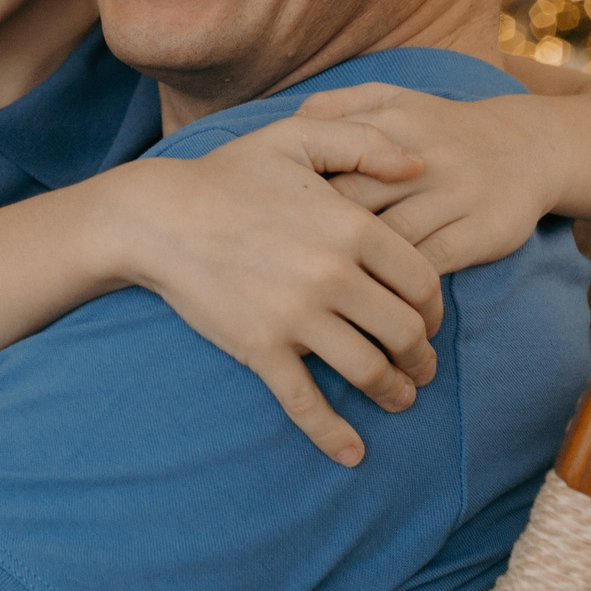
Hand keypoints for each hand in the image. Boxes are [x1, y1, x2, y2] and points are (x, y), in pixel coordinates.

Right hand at [94, 117, 441, 466]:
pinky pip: (306, 402)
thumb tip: (422, 165)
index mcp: (350, 227)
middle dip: (420, 356)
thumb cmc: (228, 174)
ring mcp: (295, 316)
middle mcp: (331, 275)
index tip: (427, 320)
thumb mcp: (297, 137)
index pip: (422, 281)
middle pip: (404, 332)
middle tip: (420, 366)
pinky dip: (332, 434)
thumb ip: (365, 142)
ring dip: (393, 392)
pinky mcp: (261, 347)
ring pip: (368, 370)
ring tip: (399, 397)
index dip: (434, 308)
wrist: (156, 216)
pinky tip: (352, 453)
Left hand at [302, 83, 564, 274]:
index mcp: (391, 122)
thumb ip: (335, 104)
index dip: (294, 195)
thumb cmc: (438, 129)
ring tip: (321, 292)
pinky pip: (429, 265)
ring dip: (355, 270)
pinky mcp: (481, 232)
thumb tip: (282, 128)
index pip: (327, 158)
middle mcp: (422, 158)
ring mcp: (455, 196)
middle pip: (352, 204)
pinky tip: (374, 297)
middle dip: (316, 237)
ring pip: (390, 241)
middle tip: (288, 264)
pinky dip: (397, 286)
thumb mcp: (391, 99)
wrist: (527, 148)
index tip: (273, 220)